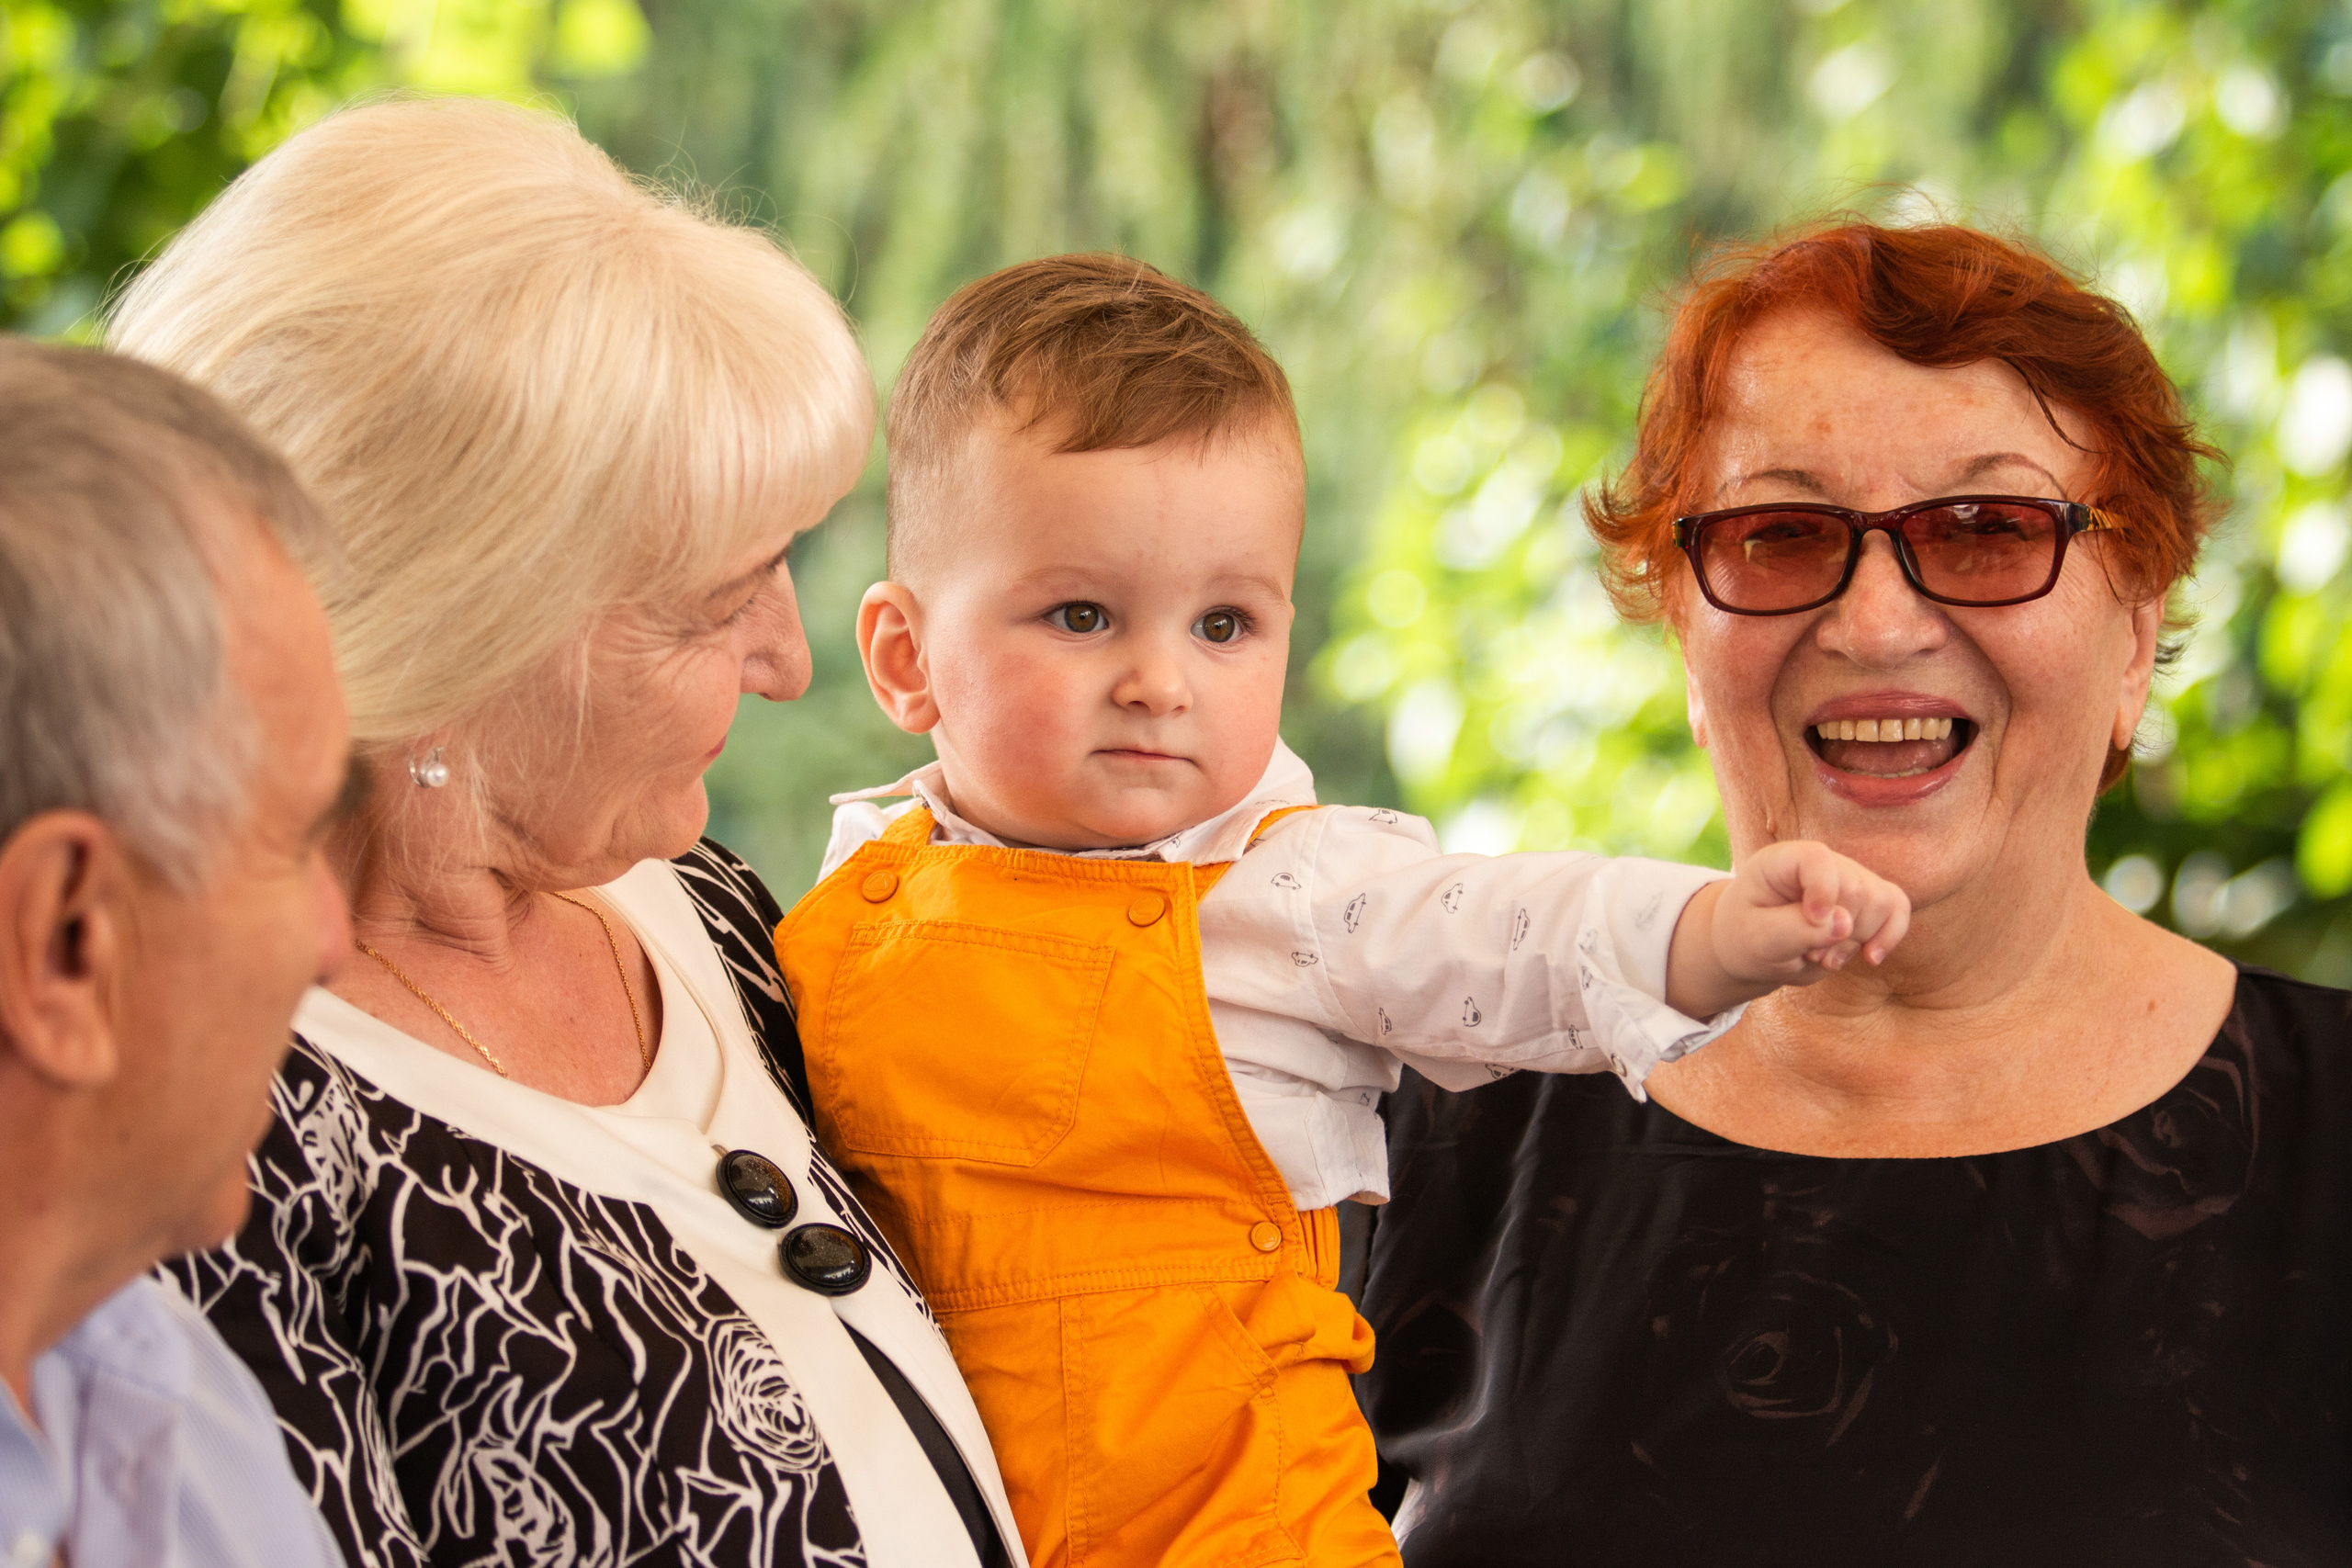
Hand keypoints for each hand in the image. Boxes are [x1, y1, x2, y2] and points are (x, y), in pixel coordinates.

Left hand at [1664, 841, 1910, 1017]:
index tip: (1813, 922)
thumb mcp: (1757, 941)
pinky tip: (1871, 958)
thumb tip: (1845, 924)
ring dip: (1856, 942)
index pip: (1817, 860)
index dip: (1824, 891)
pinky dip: (1889, 936)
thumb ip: (1795, 930)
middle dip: (1838, 934)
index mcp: (1781, 861)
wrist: (1754, 947)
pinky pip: (1897, 908)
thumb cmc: (1748, 937)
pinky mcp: (1867, 899)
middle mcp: (1821, 862)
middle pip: (1856, 890)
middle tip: (1807, 954)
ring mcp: (1848, 878)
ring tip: (1823, 957)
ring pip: (1881, 903)